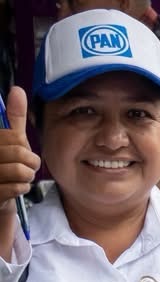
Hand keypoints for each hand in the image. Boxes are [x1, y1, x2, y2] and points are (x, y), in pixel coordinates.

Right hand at [0, 87, 40, 208]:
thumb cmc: (5, 166)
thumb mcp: (9, 140)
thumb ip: (13, 118)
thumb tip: (18, 90)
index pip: (14, 137)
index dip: (23, 145)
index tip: (19, 151)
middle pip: (20, 153)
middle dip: (30, 162)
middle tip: (25, 167)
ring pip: (20, 171)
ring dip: (27, 177)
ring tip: (20, 178)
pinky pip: (16, 188)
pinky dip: (21, 188)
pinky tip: (14, 187)